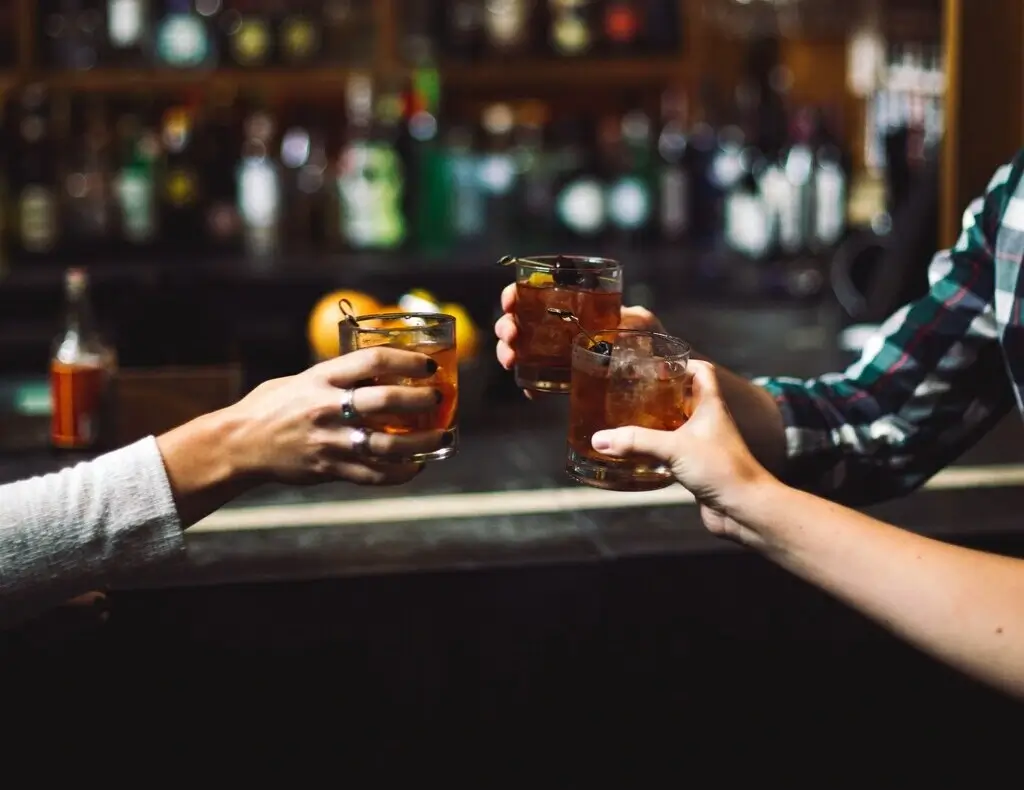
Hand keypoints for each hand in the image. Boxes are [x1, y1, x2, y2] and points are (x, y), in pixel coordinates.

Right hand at [222, 347, 444, 486]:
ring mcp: (330, 441)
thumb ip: (336, 376)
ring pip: (388, 444)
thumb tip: (378, 370)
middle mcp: (328, 408)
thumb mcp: (301, 379)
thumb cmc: (272, 406)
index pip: (373, 360)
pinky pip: (375, 474)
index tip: (427, 365)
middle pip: (386, 400)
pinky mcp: (330, 469)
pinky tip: (417, 465)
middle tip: (438, 397)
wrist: (240, 444)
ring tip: (442, 436)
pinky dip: (402, 472)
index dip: (407, 360)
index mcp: (321, 378)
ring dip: (423, 441)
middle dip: (421, 399)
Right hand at [494, 282, 663, 396]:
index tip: (510, 301)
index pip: (535, 294)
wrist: (656, 369)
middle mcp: (559, 328)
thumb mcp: (642, 322)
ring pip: (520, 349)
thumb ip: (637, 319)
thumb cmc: (648, 338)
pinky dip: (530, 385)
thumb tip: (632, 320)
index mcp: (572, 306)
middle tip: (511, 335)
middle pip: (519, 322)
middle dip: (506, 326)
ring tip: (511, 360)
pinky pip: (538, 381)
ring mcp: (557, 354)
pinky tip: (531, 392)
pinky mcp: (562, 380)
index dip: (515, 295)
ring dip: (508, 352)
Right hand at [590, 360, 775, 545]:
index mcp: (710, 404)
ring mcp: (703, 444)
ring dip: (655, 422)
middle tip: (631, 391)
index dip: (681, 363)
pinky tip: (635, 453)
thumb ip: (636, 442)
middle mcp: (708, 421)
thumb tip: (599, 438)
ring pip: (677, 426)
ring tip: (627, 419)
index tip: (654, 364)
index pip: (701, 371)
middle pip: (683, 397)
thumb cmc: (721, 468)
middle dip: (659, 393)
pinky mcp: (696, 467)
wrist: (744, 508)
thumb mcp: (674, 448)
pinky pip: (673, 451)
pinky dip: (655, 450)